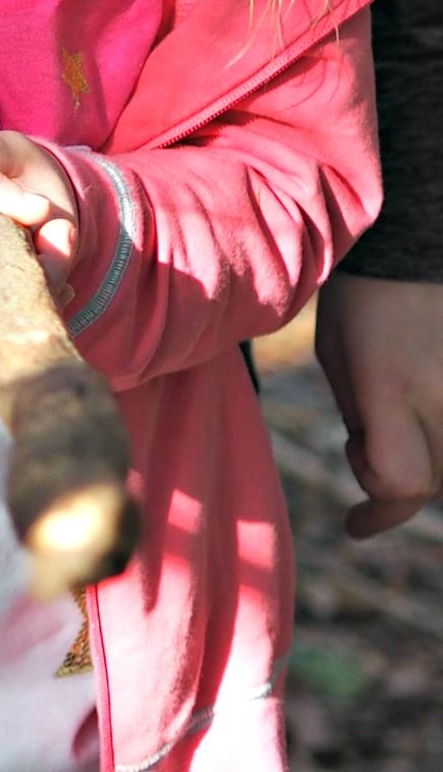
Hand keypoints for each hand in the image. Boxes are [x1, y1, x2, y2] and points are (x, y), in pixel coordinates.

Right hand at [0, 132, 79, 375]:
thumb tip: (42, 208)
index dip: (34, 274)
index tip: (49, 237)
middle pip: (10, 322)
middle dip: (41, 282)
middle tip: (52, 239)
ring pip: (7, 339)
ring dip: (26, 301)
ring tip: (24, 259)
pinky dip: (5, 317)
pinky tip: (2, 284)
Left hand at [317, 275, 442, 537]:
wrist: (415, 247)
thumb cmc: (360, 301)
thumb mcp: (338, 360)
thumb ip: (362, 423)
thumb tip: (380, 482)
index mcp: (391, 386)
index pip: (400, 482)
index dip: (377, 509)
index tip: (354, 525)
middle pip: (435, 482)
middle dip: (395, 483)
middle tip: (360, 441)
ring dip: (429, 464)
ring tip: (394, 412)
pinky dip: (442, 440)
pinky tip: (417, 411)